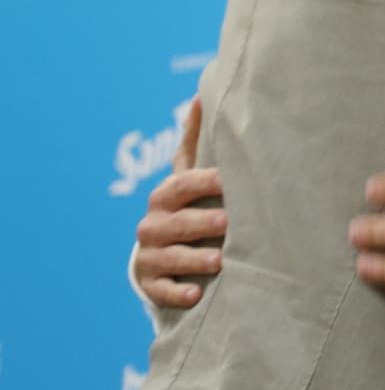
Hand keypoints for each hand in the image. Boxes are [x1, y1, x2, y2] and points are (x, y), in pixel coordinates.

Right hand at [133, 97, 225, 308]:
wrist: (163, 253)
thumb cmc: (188, 207)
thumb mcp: (190, 176)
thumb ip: (194, 140)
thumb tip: (200, 94)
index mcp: (167, 195)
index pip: (183, 184)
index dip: (204, 181)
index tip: (230, 179)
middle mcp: (153, 224)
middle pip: (177, 222)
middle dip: (202, 222)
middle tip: (228, 223)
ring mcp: (150, 254)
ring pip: (169, 257)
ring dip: (194, 259)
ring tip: (220, 261)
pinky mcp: (149, 283)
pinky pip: (160, 290)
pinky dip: (177, 293)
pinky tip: (196, 296)